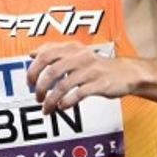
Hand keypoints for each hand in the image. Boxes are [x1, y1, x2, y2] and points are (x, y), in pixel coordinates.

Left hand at [26, 42, 142, 114]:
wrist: (127, 73)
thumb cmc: (96, 65)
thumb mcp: (76, 53)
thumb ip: (54, 52)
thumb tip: (31, 54)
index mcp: (72, 48)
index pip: (45, 54)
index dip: (33, 69)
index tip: (29, 83)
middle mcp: (80, 57)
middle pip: (52, 71)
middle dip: (40, 87)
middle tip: (36, 97)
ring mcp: (91, 70)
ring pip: (63, 86)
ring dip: (51, 99)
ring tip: (46, 108)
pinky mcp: (100, 84)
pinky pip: (78, 94)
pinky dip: (67, 102)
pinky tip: (62, 107)